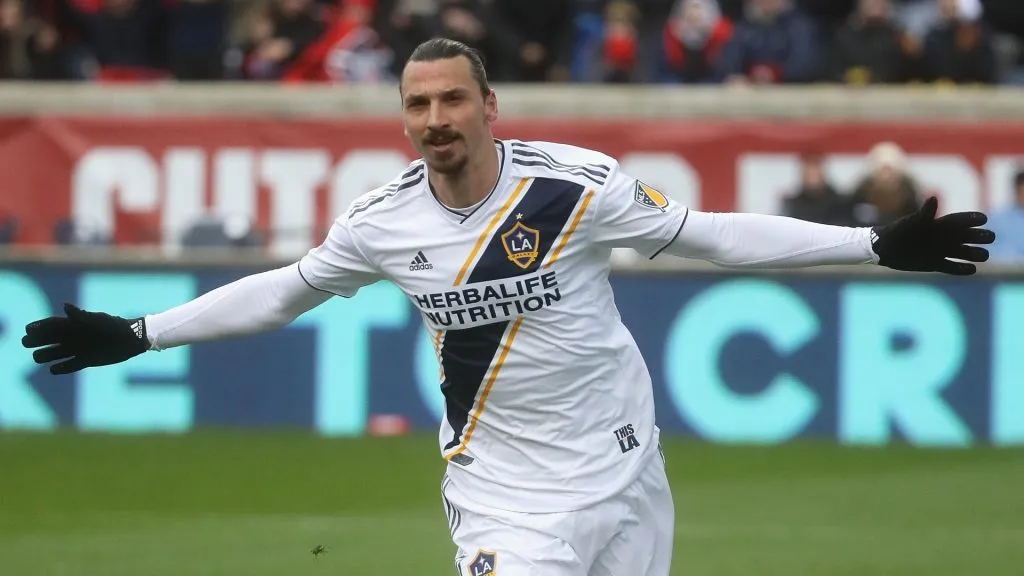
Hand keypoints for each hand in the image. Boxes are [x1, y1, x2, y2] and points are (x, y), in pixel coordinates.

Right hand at [22, 303, 149, 374]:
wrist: (131, 339)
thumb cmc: (113, 326)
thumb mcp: (97, 321)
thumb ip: (80, 316)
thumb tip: (65, 307)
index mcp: (74, 325)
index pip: (51, 325)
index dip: (38, 326)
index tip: (28, 329)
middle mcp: (74, 337)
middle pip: (49, 339)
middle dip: (36, 341)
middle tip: (27, 343)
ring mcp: (79, 349)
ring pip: (56, 353)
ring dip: (46, 355)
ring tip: (38, 357)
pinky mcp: (86, 361)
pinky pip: (70, 366)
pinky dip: (61, 368)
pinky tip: (53, 370)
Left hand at [871, 196, 994, 274]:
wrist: (885, 249)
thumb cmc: (899, 231)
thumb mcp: (913, 222)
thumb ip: (925, 213)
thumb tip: (933, 199)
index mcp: (941, 224)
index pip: (963, 220)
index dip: (974, 219)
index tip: (983, 219)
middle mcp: (945, 237)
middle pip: (970, 236)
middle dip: (981, 236)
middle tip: (989, 237)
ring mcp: (942, 251)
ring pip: (966, 253)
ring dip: (976, 254)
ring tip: (984, 256)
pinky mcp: (936, 264)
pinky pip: (953, 267)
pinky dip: (963, 269)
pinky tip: (972, 269)